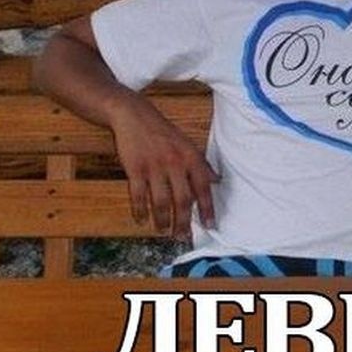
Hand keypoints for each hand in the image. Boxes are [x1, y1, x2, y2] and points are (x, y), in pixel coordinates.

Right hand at [108, 94, 219, 237]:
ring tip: (162, 230)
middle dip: (183, 222)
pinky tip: (142, 220)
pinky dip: (140, 211)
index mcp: (190, 157)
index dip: (207, 209)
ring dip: (162, 220)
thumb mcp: (187, 144)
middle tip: (182, 237)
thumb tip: (217, 180)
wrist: (134, 115)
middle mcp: (175, 163)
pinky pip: (138, 196)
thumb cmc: (163, 132)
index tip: (209, 225)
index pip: (203, 188)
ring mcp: (154, 166)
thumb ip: (201, 164)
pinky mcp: (135, 168)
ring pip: (160, 202)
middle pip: (182, 200)